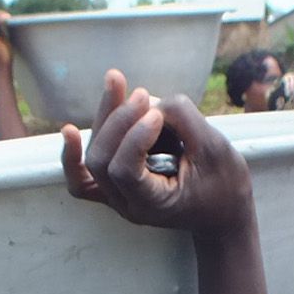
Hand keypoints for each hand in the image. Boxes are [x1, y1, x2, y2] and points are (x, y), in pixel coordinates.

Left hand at [61, 71, 254, 234]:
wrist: (223, 211)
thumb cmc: (224, 185)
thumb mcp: (216, 149)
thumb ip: (184, 121)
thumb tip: (150, 101)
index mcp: (152, 205)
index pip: (124, 171)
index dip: (134, 137)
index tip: (158, 115)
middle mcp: (127, 203)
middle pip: (101, 160)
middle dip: (118, 121)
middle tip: (143, 94)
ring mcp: (117, 195)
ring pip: (92, 157)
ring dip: (103, 118)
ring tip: (118, 81)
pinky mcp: (116, 183)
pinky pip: (82, 176)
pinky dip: (72, 155)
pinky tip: (68, 130)